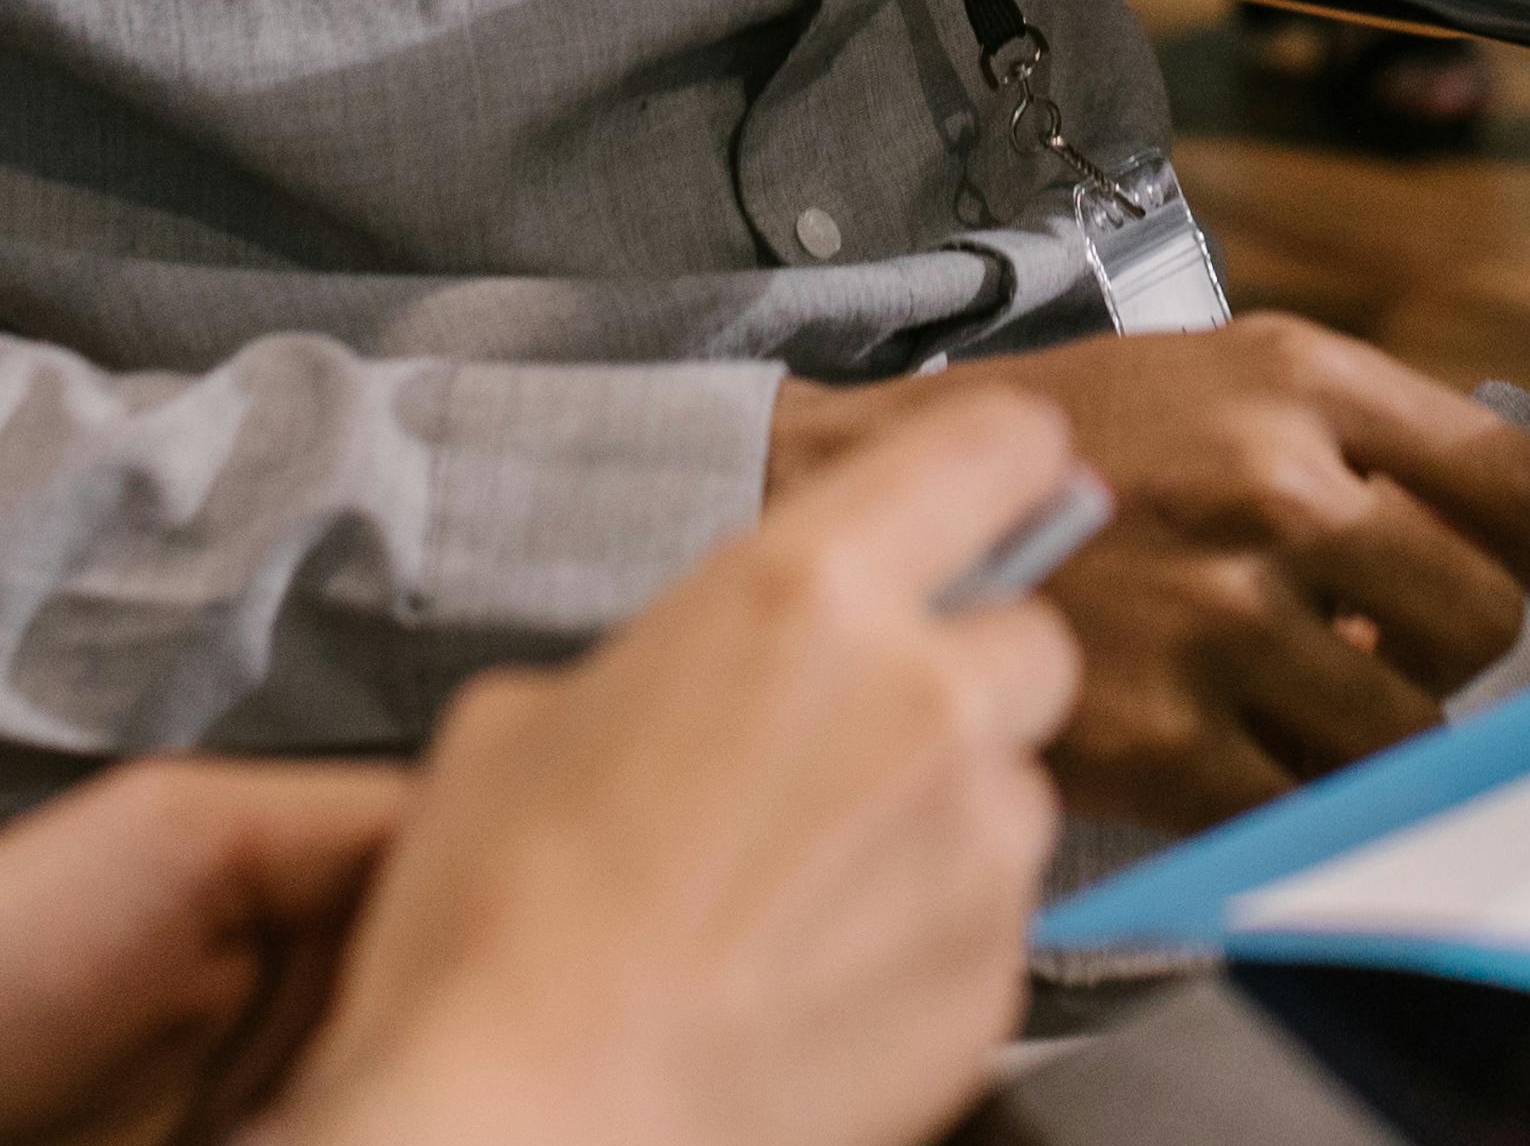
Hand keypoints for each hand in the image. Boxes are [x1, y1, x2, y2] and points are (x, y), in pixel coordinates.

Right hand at [288, 387, 1085, 1145]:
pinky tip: (816, 973)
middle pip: (1028, 643)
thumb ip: (675, 662)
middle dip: (959, 675)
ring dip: (944, 816)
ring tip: (807, 886)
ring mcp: (975, 853)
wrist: (527, 1128)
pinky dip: (931, 935)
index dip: (1006, 458)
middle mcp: (923, 705)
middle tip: (854, 736)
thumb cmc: (501, 933)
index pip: (990, 451)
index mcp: (806, 597)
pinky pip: (995, 922)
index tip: (1012, 472)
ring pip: (1015, 791)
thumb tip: (709, 680)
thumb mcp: (528, 718)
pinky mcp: (992, 986)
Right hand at [768, 316, 1529, 828]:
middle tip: (1415, 662)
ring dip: (1387, 735)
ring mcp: (1222, 619)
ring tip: (1320, 712)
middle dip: (1465, 656)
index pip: (1514, 480)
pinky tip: (1259, 763)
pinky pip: (1307, 801)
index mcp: (1297, 381)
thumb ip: (1348, 436)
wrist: (865, 511)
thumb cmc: (1056, 447)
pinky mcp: (1166, 737)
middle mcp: (1275, 490)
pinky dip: (1304, 798)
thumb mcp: (1212, 375)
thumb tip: (1484, 544)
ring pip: (1407, 726)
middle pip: (1477, 615)